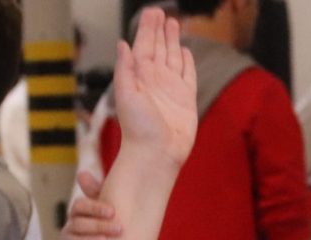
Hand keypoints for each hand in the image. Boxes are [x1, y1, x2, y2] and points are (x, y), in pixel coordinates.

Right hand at [52, 172, 121, 239]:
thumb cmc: (107, 232)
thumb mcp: (107, 214)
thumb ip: (99, 195)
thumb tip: (81, 174)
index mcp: (78, 216)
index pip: (80, 206)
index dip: (95, 207)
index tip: (113, 212)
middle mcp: (69, 230)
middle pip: (78, 224)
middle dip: (99, 226)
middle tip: (119, 229)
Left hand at [113, 8, 196, 167]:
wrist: (156, 154)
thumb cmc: (137, 129)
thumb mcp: (125, 94)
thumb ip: (124, 68)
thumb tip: (123, 43)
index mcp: (139, 76)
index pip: (143, 45)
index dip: (147, 28)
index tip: (152, 12)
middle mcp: (155, 80)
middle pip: (158, 47)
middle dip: (160, 29)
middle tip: (161, 11)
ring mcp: (171, 89)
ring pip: (173, 57)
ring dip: (173, 40)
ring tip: (173, 23)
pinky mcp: (186, 99)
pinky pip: (187, 74)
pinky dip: (187, 62)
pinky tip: (185, 51)